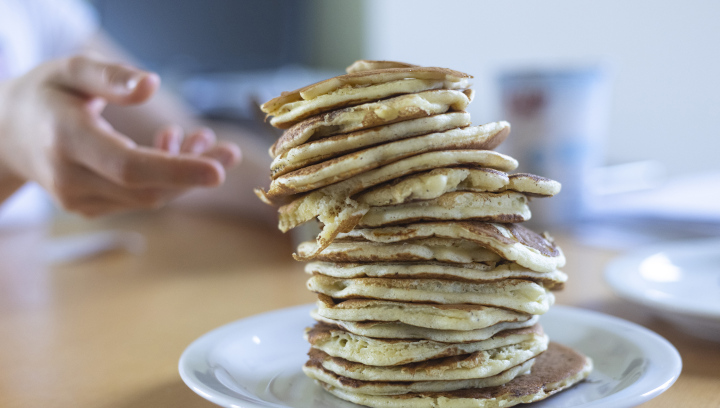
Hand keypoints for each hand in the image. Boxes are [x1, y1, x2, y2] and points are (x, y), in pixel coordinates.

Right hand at [0, 55, 240, 215]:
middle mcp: (70, 178)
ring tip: (201, 138)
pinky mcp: (89, 208)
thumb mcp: (72, 71)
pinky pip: (138, 199)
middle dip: (194, 172)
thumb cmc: (46, 94)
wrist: (7, 134)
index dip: (177, 170)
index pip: (129, 166)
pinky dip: (165, 179)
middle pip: (147, 188)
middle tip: (228, 150)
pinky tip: (173, 146)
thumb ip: (111, 76)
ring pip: (148, 197)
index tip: (218, 171)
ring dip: (184, 173)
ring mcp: (78, 199)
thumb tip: (151, 85)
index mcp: (66, 139)